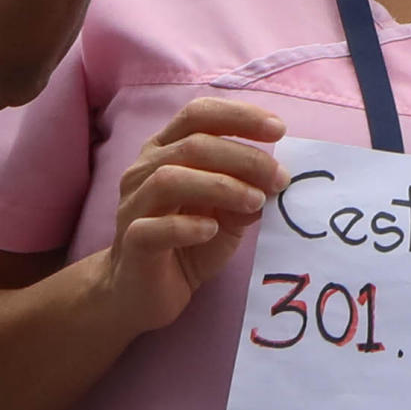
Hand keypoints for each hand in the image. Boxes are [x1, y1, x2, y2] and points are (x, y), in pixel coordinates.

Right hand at [92, 93, 284, 337]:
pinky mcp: (131, 243)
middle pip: (193, 144)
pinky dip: (186, 225)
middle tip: (278, 179)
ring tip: (255, 202)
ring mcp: (133, 205)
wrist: (141, 294)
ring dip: (221, 186)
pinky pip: (154, 228)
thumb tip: (276, 180)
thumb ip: (247, 193)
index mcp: (166, 150)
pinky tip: (212, 230)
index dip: (239, 116)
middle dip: (244, 157)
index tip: (279, 130)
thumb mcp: (228, 216)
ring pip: (169, 179)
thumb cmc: (187, 245)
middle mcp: (144, 170)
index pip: (198, 115)